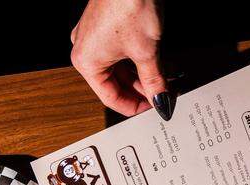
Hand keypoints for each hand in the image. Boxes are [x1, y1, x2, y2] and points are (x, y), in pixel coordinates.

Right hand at [70, 0, 170, 118]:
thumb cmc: (129, 4)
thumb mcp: (147, 52)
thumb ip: (154, 81)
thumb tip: (159, 99)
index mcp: (86, 62)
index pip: (110, 97)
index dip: (134, 107)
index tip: (152, 109)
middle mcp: (85, 48)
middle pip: (115, 82)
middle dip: (141, 89)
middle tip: (162, 95)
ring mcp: (94, 35)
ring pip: (119, 65)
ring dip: (142, 74)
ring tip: (164, 79)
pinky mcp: (105, 23)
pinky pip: (120, 49)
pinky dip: (138, 57)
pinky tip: (156, 61)